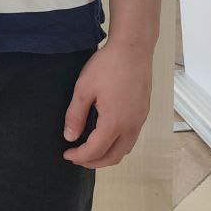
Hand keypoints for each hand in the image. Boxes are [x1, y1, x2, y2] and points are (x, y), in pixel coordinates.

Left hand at [61, 40, 152, 168]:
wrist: (133, 48)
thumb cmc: (108, 65)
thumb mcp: (84, 89)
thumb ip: (75, 116)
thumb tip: (69, 137)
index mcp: (114, 123)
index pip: (95, 151)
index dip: (79, 156)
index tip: (66, 154)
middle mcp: (131, 126)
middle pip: (114, 157)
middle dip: (94, 162)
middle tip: (77, 157)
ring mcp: (140, 120)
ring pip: (125, 149)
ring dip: (108, 155)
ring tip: (91, 150)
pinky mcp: (143, 112)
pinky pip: (131, 138)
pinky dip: (118, 144)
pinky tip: (107, 135)